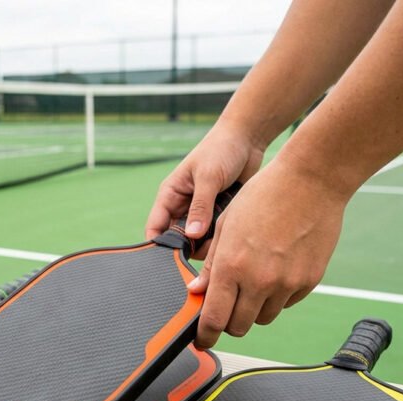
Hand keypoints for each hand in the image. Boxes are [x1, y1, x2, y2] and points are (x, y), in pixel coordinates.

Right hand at [146, 124, 264, 256]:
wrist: (247, 139)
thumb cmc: (222, 149)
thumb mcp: (209, 177)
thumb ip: (200, 207)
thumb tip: (191, 236)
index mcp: (170, 195)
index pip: (155, 227)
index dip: (159, 245)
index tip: (171, 260)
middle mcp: (182, 206)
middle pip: (178, 239)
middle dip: (189, 247)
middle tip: (207, 248)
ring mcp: (200, 212)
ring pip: (197, 241)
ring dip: (208, 243)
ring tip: (223, 234)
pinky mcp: (217, 214)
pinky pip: (215, 235)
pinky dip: (221, 237)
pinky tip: (232, 229)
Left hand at [187, 158, 347, 348]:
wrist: (311, 181)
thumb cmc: (264, 195)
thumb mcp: (227, 225)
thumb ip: (212, 264)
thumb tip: (197, 291)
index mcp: (232, 265)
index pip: (213, 318)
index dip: (205, 335)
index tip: (202, 340)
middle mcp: (259, 280)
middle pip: (238, 326)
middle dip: (228, 322)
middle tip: (226, 308)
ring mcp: (287, 284)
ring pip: (263, 317)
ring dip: (253, 309)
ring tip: (253, 280)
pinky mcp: (308, 281)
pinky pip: (286, 303)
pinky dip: (278, 296)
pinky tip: (277, 269)